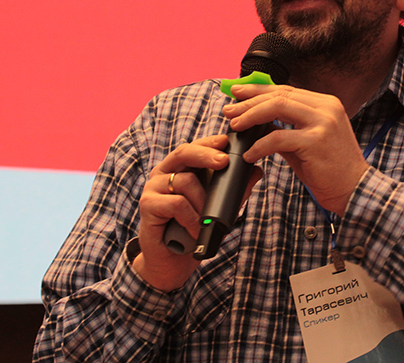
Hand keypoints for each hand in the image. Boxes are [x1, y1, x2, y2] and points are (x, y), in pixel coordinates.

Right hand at [133, 135, 259, 291]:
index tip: (227, 141)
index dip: (210, 142)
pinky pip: (177, 203)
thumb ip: (233, 190)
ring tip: (208, 220)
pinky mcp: (147, 204)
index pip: (195, 147)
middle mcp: (163, 173)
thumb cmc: (193, 230)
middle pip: (184, 153)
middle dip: (206, 154)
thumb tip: (256, 171)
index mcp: (179, 169)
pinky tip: (196, 230)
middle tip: (224, 161)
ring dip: (203, 202)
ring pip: (184, 181)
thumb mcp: (218, 208)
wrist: (171, 262)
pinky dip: (191, 218)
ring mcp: (153, 187)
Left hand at [223, 84, 369, 216]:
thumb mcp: (308, 142)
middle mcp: (326, 107)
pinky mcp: (316, 141)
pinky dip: (259, 145)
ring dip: (251, 116)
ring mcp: (323, 122)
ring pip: (277, 107)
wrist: (354, 190)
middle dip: (249, 101)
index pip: (286, 90)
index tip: (238, 93)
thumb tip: (258, 122)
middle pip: (279, 95)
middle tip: (229, 110)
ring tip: (235, 126)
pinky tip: (250, 154)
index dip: (259, 90)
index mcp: (326, 104)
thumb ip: (286, 129)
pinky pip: (278, 138)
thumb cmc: (331, 169)